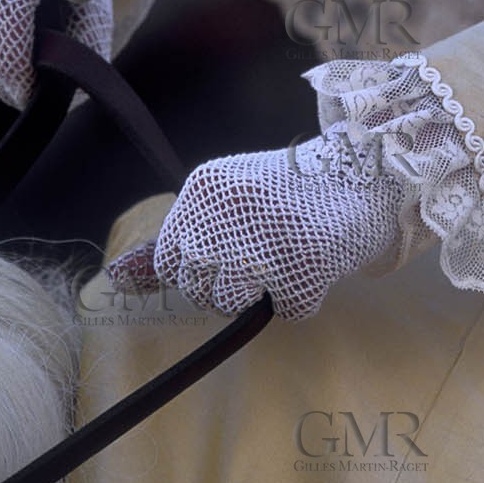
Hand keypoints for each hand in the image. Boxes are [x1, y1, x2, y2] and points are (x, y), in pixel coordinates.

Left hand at [106, 138, 407, 319]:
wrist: (368, 173)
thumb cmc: (290, 192)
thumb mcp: (227, 201)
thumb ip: (178, 239)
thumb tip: (116, 282)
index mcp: (204, 189)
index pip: (169, 259)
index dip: (196, 268)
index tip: (225, 251)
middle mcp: (227, 211)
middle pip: (197, 286)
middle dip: (226, 283)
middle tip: (262, 253)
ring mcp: (264, 238)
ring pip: (231, 302)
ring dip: (261, 292)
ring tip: (286, 258)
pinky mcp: (303, 263)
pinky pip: (287, 309)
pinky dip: (303, 296)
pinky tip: (315, 262)